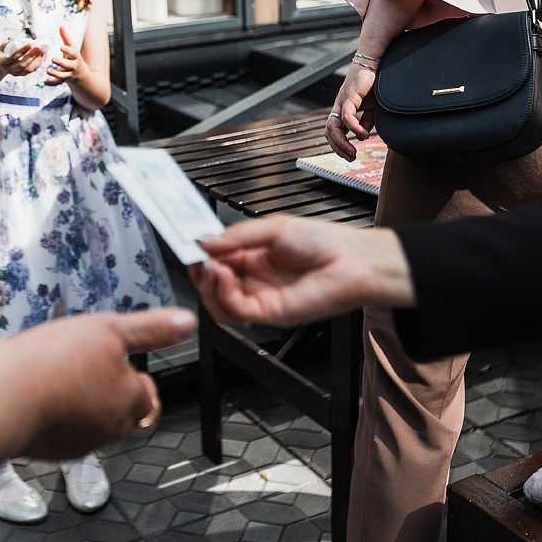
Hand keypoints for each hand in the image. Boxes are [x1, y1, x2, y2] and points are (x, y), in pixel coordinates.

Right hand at [0, 40, 45, 76]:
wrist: (0, 67)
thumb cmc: (2, 54)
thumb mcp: (1, 48)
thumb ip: (8, 43)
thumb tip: (18, 39)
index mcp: (3, 62)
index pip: (14, 57)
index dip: (22, 50)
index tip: (30, 44)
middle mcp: (9, 69)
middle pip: (22, 64)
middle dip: (31, 55)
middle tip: (38, 47)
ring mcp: (16, 73)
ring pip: (28, 69)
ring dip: (36, 60)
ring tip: (41, 52)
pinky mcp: (21, 75)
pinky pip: (31, 71)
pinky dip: (37, 64)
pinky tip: (40, 57)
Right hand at [16, 308, 196, 459]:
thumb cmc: (53, 364)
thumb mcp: (109, 330)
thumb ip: (151, 329)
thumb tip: (185, 323)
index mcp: (127, 403)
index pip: (148, 398)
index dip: (140, 380)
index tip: (129, 367)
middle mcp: (106, 430)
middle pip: (122, 414)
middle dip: (112, 392)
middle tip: (92, 366)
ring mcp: (74, 443)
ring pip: (91, 423)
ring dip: (83, 402)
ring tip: (63, 373)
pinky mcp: (44, 448)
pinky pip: (59, 431)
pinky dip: (55, 414)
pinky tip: (40, 391)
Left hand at [44, 25, 81, 84]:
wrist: (81, 74)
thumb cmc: (74, 58)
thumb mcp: (72, 47)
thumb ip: (66, 38)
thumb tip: (61, 26)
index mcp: (75, 57)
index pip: (73, 53)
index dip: (67, 50)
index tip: (61, 47)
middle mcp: (73, 66)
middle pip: (68, 65)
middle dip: (61, 62)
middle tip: (53, 59)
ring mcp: (69, 74)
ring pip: (63, 76)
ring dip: (55, 74)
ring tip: (47, 71)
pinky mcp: (64, 80)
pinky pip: (58, 83)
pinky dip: (51, 83)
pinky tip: (44, 82)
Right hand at [191, 216, 395, 327]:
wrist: (350, 261)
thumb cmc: (322, 241)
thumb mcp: (272, 228)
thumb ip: (237, 236)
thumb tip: (204, 241)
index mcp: (253, 258)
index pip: (216, 262)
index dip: (202, 258)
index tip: (191, 248)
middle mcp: (254, 281)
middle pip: (213, 287)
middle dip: (200, 274)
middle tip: (197, 260)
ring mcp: (260, 298)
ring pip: (218, 304)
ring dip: (208, 287)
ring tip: (210, 267)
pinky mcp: (268, 313)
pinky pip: (235, 311)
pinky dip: (222, 294)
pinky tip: (222, 275)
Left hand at [324, 63, 376, 159]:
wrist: (376, 62)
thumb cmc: (374, 83)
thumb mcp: (372, 108)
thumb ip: (366, 121)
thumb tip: (362, 136)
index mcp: (343, 110)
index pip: (334, 131)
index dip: (339, 145)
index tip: (350, 155)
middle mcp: (339, 106)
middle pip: (329, 132)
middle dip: (338, 148)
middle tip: (351, 158)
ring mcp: (342, 101)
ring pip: (332, 126)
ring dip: (341, 142)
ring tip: (353, 151)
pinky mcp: (349, 95)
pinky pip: (346, 116)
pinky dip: (353, 128)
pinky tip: (363, 135)